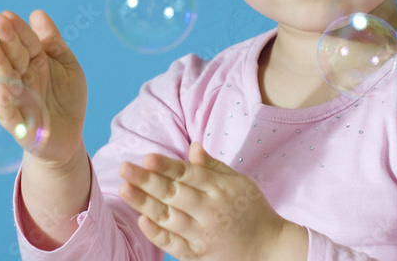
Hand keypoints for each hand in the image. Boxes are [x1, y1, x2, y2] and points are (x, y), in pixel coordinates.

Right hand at [0, 10, 87, 168]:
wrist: (69, 137)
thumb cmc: (66, 98)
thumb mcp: (68, 65)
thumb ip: (53, 42)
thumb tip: (37, 14)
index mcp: (35, 62)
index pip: (26, 42)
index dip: (18, 28)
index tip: (7, 14)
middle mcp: (23, 78)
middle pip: (13, 56)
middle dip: (6, 38)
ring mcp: (18, 99)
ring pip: (5, 79)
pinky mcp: (18, 124)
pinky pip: (8, 112)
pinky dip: (3, 100)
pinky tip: (0, 86)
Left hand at [118, 142, 306, 259]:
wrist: (272, 251)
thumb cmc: (253, 211)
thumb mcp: (239, 182)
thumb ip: (213, 166)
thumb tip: (192, 146)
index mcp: (220, 189)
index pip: (188, 174)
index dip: (167, 166)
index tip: (147, 157)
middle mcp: (211, 211)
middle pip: (174, 193)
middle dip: (146, 180)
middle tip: (124, 168)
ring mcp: (204, 235)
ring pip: (168, 217)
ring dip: (144, 203)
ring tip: (124, 189)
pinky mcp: (199, 255)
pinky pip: (174, 244)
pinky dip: (157, 234)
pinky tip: (141, 220)